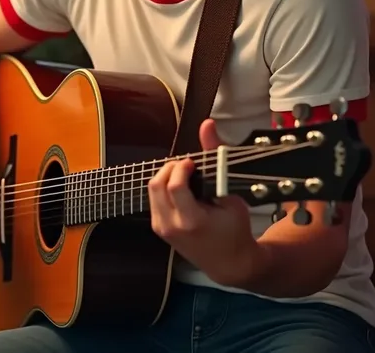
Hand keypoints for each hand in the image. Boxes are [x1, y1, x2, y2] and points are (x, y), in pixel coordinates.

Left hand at [148, 119, 260, 286]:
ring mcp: (162, 229)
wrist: (229, 263)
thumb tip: (207, 124)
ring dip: (166, 176)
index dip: (182, 167)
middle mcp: (171, 226)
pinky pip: (153, 199)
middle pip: (156, 184)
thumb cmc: (235, 230)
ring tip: (186, 177)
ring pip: (151, 189)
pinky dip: (164, 187)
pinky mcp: (158, 229)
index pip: (174, 185)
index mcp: (191, 221)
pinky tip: (181, 189)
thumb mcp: (231, 194)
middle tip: (188, 166)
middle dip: (171, 168)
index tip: (193, 162)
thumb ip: (215, 157)